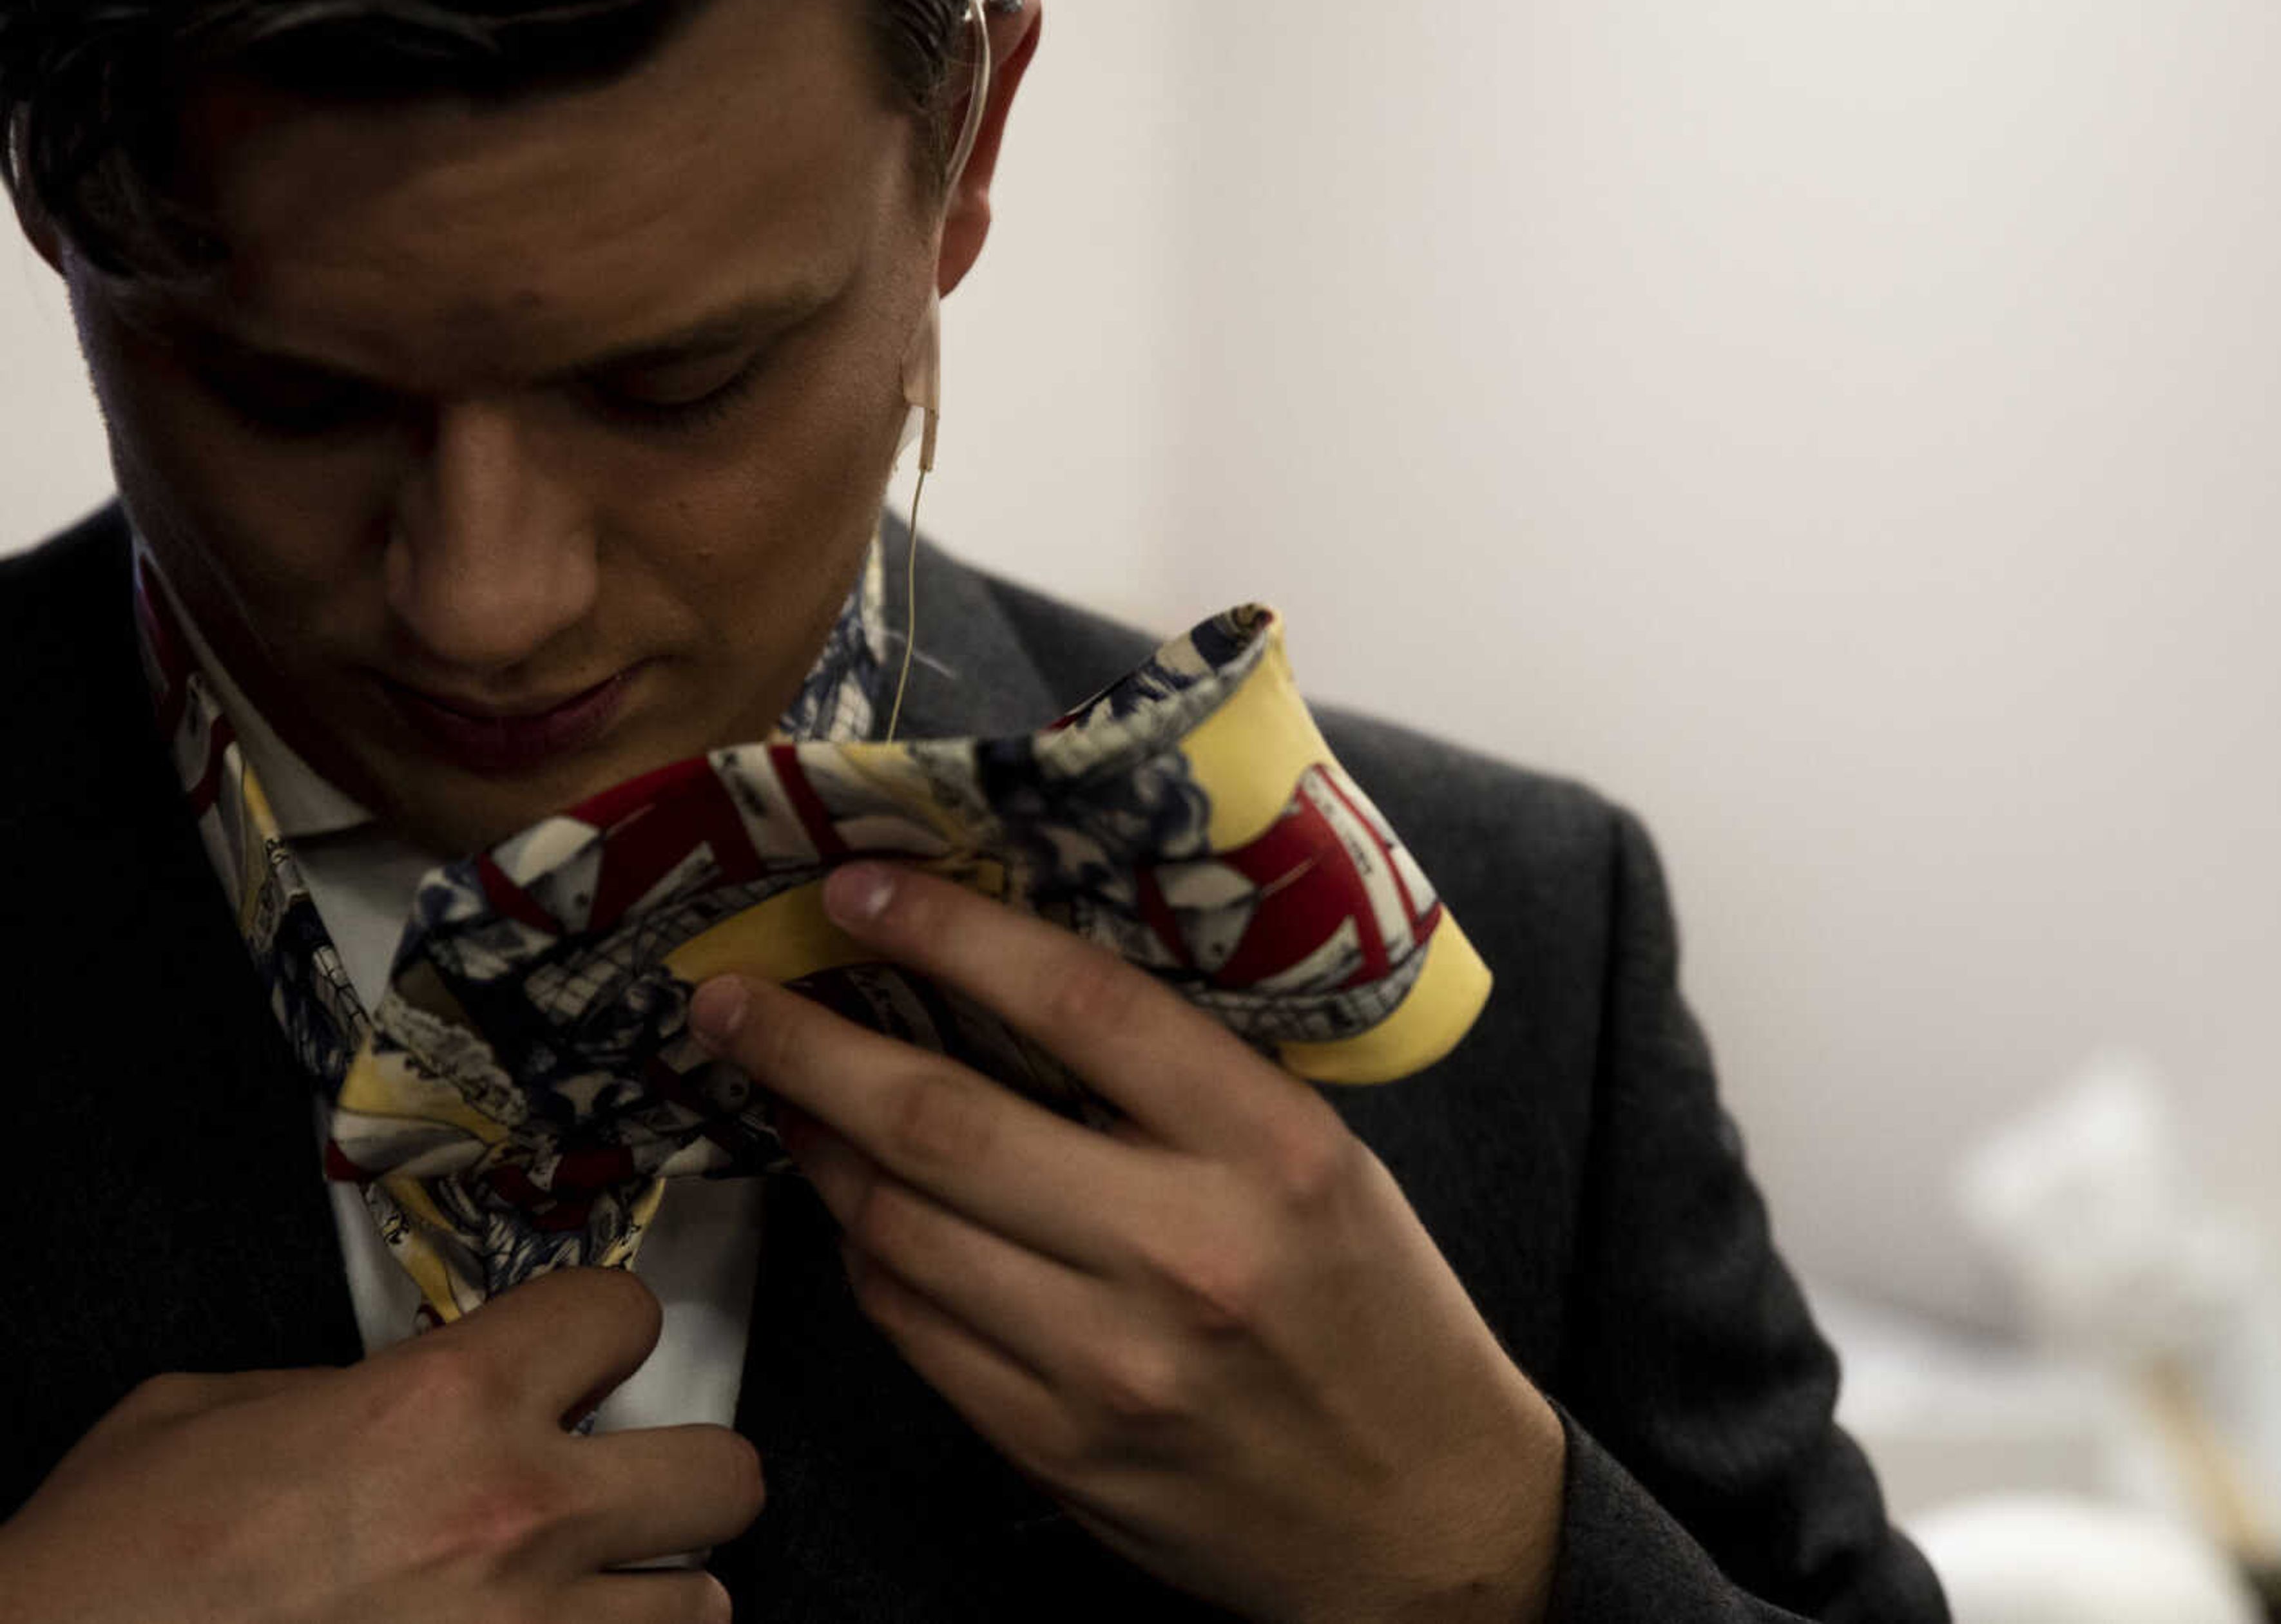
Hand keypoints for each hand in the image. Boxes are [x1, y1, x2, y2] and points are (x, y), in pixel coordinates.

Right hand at [0, 1268, 761, 1623]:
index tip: (579, 1356)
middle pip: (726, 1475)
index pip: (626, 1313)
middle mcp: (515, 1518)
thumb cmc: (108, 1567)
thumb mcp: (211, 1412)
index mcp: (442, 1406)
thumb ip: (346, 1386)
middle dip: (680, 1475)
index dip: (601, 1329)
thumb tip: (409, 1391)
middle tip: (620, 1488)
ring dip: (655, 1596)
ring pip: (705, 1609)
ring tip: (590, 1596)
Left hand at [691, 862, 1565, 1623]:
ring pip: (902, 1230)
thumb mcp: (1323, 1161)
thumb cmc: (1374, 1311)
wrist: (1419, 1517)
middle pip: (945, 1123)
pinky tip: (860, 1212)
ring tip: (787, 1097)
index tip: (859, 890)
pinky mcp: (1057, 1448)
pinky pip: (914, 1329)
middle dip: (810, 1047)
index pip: (1081, 1006)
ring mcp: (1110, 1362)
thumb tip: (1013, 986)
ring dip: (821, 1151)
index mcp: (1273, 1149)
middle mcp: (1186, 1251)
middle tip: (732, 1000)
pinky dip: (869, 1256)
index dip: (951, 934)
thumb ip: (1189, 1085)